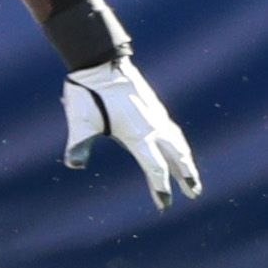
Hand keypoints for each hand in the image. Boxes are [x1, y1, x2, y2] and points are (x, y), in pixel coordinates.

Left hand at [63, 59, 201, 207]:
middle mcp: (154, 127)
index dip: (160, 188)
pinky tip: (175, 145)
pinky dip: (179, 143)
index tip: (165, 205)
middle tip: (194, 193)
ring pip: (178, 142)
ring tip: (191, 174)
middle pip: (177, 156)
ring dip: (185, 160)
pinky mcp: (155, 107)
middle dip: (186, 176)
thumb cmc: (88, 92)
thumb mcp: (80, 120)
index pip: (154, 167)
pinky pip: (172, 130)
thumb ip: (78, 144)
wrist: (102, 62)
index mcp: (138, 135)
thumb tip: (73, 165)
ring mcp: (157, 116)